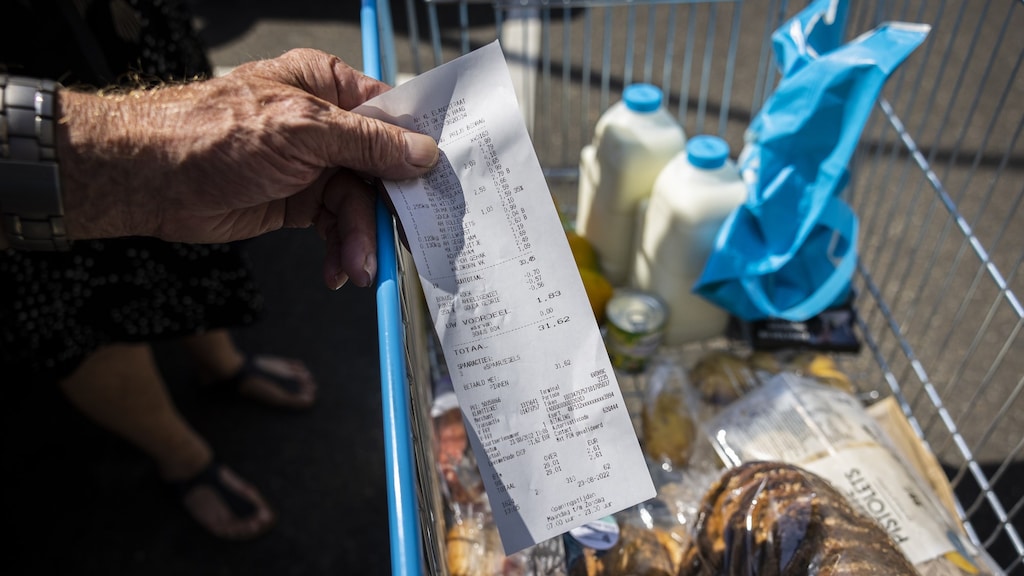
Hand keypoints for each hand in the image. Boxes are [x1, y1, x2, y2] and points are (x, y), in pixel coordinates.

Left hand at [56, 48, 438, 288]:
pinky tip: (338, 268)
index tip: (439, 185)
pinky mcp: (297, 202)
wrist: (153, 179)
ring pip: (359, 205)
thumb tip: (422, 153)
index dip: (416, 151)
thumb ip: (368, 143)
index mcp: (329, 86)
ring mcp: (312, 166)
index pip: (391, 116)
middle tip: (403, 241)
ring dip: (360, 238)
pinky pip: (335, 227)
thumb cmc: (216, 134)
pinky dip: (340, 249)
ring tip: (358, 267)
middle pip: (381, 169)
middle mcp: (325, 125)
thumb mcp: (304, 131)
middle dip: (387, 210)